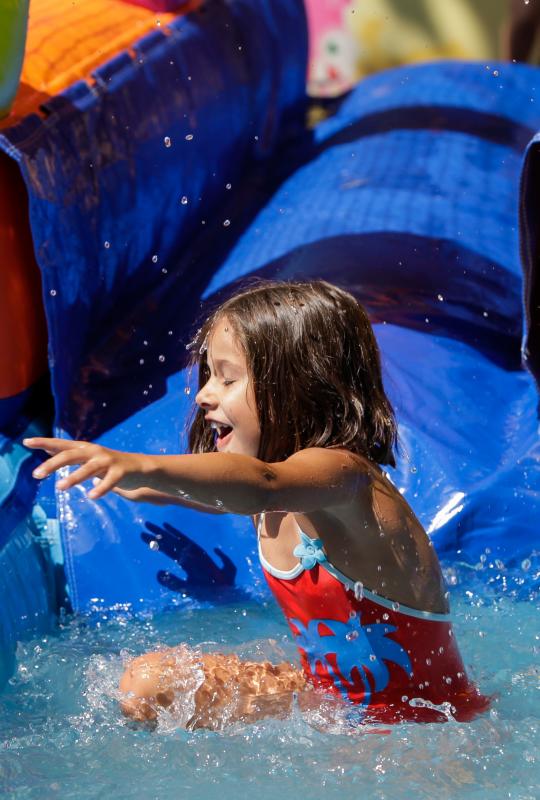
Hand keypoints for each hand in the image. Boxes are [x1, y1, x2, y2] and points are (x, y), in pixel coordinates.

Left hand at [23, 437, 150, 498]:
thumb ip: (68, 452)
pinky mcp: (121, 472)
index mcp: (84, 448)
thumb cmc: (108, 464)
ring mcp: (108, 461)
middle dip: (53, 464)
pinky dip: (101, 488)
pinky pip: (109, 481)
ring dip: (74, 477)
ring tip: (60, 487)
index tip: (26, 442)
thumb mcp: (86, 457)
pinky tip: (91, 496)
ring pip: (88, 468)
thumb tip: (47, 447)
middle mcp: (94, 452)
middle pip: (70, 455)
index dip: (43, 442)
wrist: (139, 467)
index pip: (61, 444)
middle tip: (36, 474)